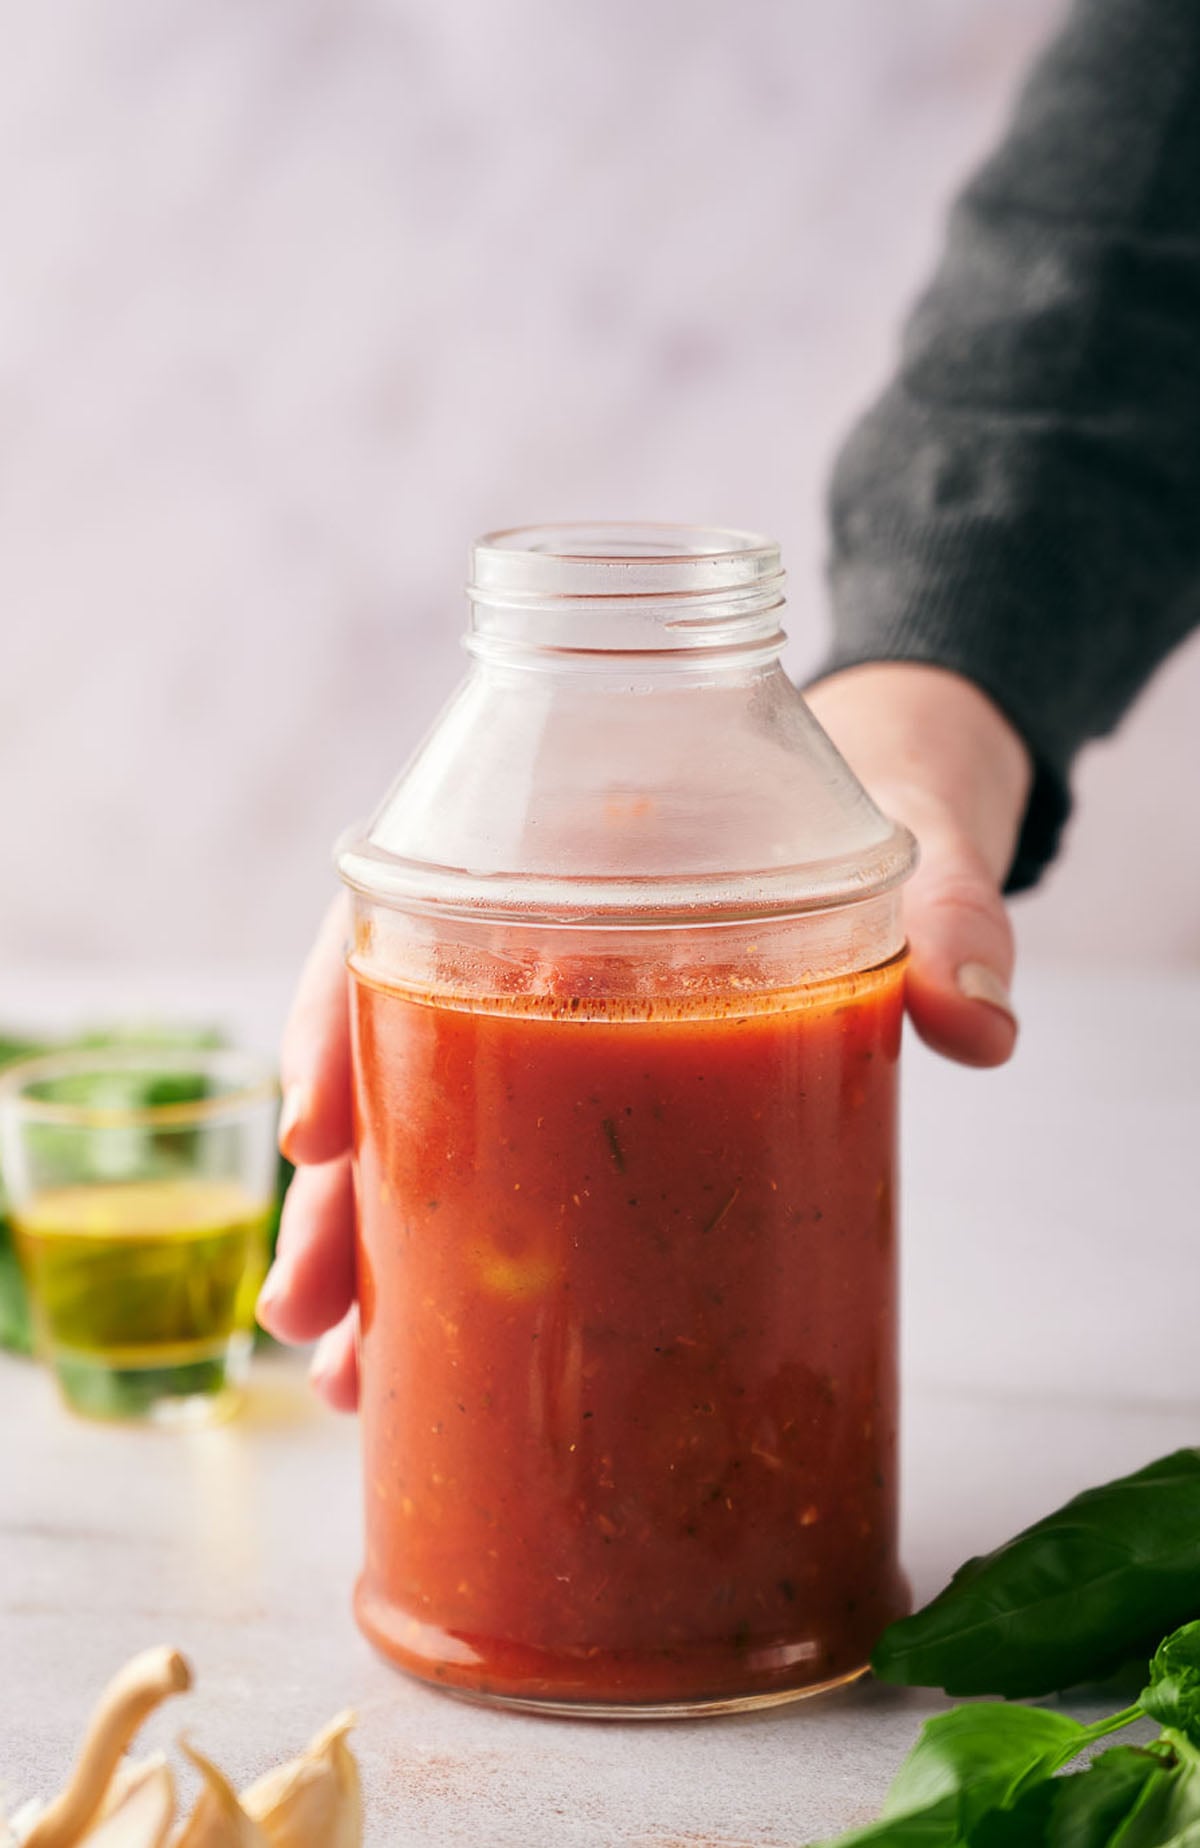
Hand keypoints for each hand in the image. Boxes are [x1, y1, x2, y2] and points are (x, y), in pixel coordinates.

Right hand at [258, 661, 1032, 1408]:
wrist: (899, 794)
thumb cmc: (873, 792)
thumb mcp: (914, 841)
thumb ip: (946, 916)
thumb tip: (981, 1027)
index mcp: (559, 842)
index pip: (400, 917)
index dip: (337, 1022)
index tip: (318, 1136)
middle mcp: (528, 939)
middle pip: (392, 1055)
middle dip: (339, 1193)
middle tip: (309, 1312)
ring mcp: (558, 1021)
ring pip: (429, 1128)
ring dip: (375, 1251)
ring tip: (350, 1373)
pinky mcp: (602, 1086)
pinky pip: (501, 1162)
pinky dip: (453, 1255)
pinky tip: (428, 1350)